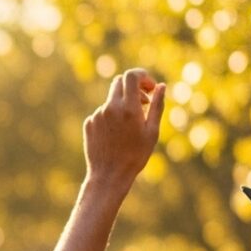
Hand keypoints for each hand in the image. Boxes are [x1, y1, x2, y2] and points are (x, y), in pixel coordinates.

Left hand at [82, 67, 164, 184]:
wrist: (109, 175)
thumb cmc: (136, 155)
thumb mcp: (152, 131)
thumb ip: (157, 105)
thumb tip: (161, 86)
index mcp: (128, 108)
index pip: (131, 76)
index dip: (142, 76)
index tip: (150, 87)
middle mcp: (110, 108)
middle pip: (120, 82)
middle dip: (134, 87)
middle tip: (145, 102)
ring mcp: (97, 115)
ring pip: (112, 99)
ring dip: (123, 104)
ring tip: (131, 125)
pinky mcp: (89, 123)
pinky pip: (102, 112)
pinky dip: (112, 116)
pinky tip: (117, 134)